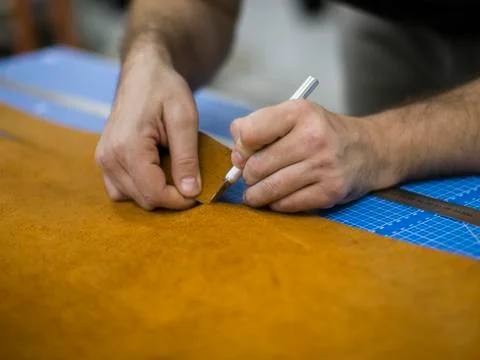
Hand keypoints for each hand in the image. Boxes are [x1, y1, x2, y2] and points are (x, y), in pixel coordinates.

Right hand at [95, 49, 199, 209]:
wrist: (142, 73)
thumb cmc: (165, 89)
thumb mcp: (184, 118)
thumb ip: (187, 157)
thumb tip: (191, 192)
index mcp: (128, 147)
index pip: (154, 193)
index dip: (180, 200)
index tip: (199, 192)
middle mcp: (109, 158)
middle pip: (144, 199)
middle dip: (171, 197)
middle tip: (190, 179)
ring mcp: (103, 160)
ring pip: (131, 198)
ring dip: (156, 193)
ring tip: (173, 171)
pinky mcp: (104, 160)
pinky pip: (121, 189)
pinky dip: (141, 188)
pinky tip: (156, 171)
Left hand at [230, 100, 379, 212]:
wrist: (368, 150)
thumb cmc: (321, 133)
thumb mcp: (292, 116)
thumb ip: (256, 126)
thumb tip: (235, 156)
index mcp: (300, 112)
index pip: (249, 133)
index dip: (241, 148)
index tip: (245, 154)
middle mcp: (314, 137)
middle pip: (256, 166)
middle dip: (248, 176)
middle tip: (253, 176)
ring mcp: (324, 166)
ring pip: (268, 189)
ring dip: (256, 195)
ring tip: (256, 192)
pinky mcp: (330, 191)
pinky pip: (287, 205)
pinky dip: (276, 204)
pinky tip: (279, 197)